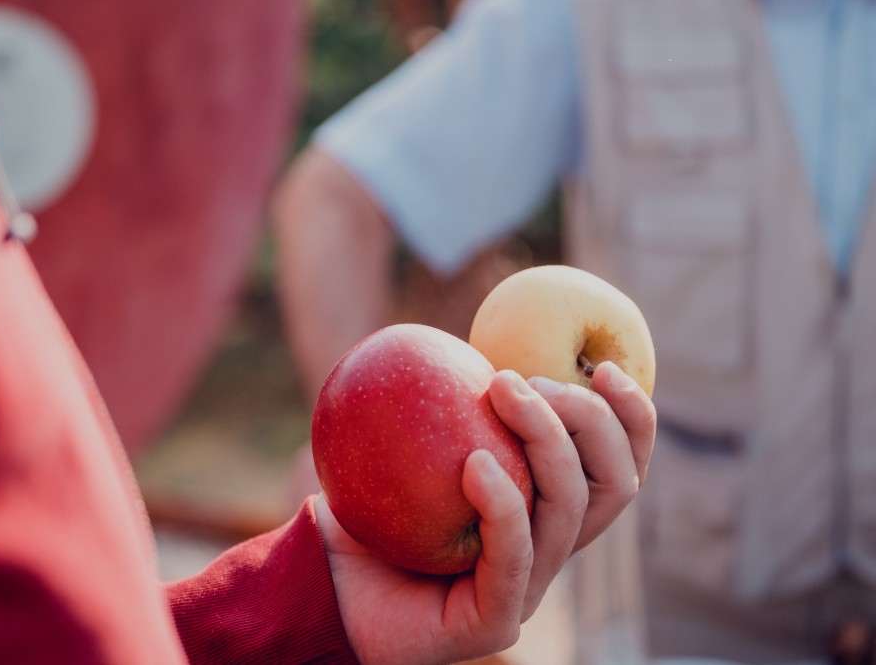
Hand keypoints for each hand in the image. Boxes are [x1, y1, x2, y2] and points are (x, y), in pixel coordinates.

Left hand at [314, 363, 655, 663]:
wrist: (324, 578)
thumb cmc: (367, 504)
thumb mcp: (410, 435)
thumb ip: (449, 396)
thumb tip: (465, 334)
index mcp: (543, 509)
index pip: (616, 466)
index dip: (631, 419)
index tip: (604, 366)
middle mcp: (547, 547)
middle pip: (614, 486)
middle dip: (591, 420)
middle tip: (533, 379)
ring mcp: (525, 588)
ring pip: (570, 512)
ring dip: (545, 440)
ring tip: (500, 389)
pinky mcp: (494, 621)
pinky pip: (515, 559)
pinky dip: (503, 506)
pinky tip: (474, 464)